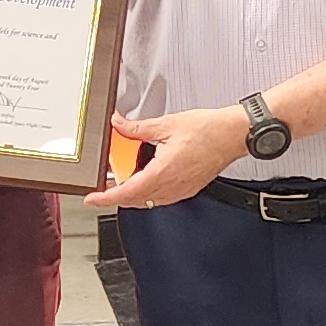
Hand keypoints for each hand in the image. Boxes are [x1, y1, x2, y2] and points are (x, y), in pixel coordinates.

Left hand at [84, 104, 252, 209]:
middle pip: (135, 200)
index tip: (92, 199)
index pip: (127, 192)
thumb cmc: (208, 130)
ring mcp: (181, 190)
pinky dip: (149, 193)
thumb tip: (118, 124)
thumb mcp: (165, 124)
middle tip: (102, 188)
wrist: (233, 135)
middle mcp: (172, 186)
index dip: (106, 198)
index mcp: (163, 172)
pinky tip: (147, 180)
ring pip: (148, 201)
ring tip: (121, 183)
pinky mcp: (188, 189)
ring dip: (133, 195)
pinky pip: (163, 198)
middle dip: (116, 196)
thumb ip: (136, 128)